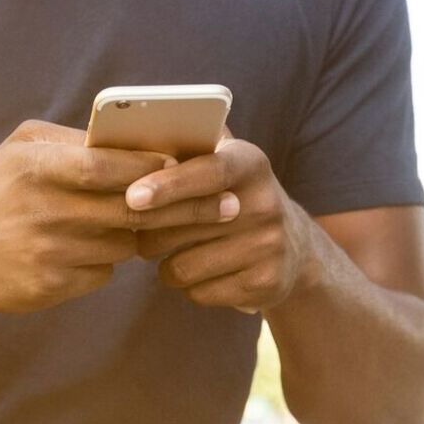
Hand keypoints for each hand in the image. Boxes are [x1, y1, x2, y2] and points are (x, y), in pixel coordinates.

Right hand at [0, 120, 172, 313]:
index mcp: (35, 168)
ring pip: (122, 245)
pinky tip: (81, 252)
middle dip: (177, 207)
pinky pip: (103, 274)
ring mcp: (46, 252)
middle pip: (128, 210)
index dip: (149, 166)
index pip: (105, 166)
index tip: (183, 166)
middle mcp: (41, 211)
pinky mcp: (48, 287)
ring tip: (115, 225)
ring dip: (130, 235)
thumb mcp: (21, 148)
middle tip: (214, 205)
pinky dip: (103, 263)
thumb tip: (137, 142)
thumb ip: (73, 141)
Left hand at [126, 135, 317, 313]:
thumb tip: (130, 130)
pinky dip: (187, 286)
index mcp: (250, 163)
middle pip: (182, 226)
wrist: (294, 248)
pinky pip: (197, 293)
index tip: (132, 197)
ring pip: (182, 266)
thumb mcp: (223, 162)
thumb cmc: (233, 197)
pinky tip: (200, 272)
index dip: (167, 185)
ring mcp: (269, 246)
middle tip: (135, 226)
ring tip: (173, 250)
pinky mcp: (266, 284)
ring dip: (164, 263)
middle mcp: (265, 203)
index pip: (208, 172)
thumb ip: (187, 146)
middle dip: (147, 230)